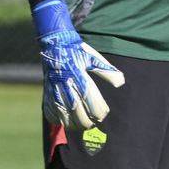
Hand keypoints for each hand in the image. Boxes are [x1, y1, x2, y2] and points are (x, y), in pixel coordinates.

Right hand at [32, 0, 124, 130]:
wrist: (54, 42)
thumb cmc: (77, 50)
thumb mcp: (93, 58)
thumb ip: (107, 72)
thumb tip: (121, 82)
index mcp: (80, 76)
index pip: (91, 101)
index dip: (98, 112)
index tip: (102, 114)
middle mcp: (67, 84)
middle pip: (77, 112)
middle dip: (87, 122)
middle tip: (92, 124)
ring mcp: (55, 89)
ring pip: (64, 115)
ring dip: (73, 124)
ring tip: (81, 125)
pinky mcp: (47, 92)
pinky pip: (51, 112)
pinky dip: (59, 120)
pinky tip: (66, 120)